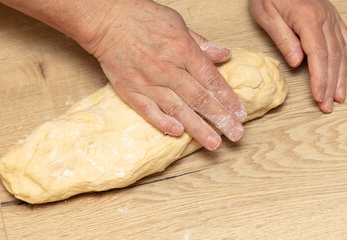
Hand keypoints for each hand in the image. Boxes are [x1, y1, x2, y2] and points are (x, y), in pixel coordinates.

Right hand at [85, 0, 246, 149]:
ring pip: (178, 109)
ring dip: (198, 128)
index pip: (212, 80)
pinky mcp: (130, 90)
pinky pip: (148, 110)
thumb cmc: (142, 18)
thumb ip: (202, 44)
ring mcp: (149, 82)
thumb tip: (224, 55)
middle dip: (221, 119)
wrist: (107, 19)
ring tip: (214, 143)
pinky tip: (177, 133)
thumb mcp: (178, 24)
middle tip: (236, 135)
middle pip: (200, 99)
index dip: (228, 99)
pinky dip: (162, 122)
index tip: (240, 114)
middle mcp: (168, 69)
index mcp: (183, 51)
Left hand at [249, 0, 346, 112]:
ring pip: (340, 50)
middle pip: (331, 57)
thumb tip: (297, 63)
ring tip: (339, 96)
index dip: (320, 78)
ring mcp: (331, 16)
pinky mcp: (331, 16)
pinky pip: (344, 38)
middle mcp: (325, 18)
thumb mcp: (267, 14)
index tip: (319, 96)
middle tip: (328, 105)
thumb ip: (283, 39)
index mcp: (308, 18)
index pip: (318, 54)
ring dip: (340, 76)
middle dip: (331, 84)